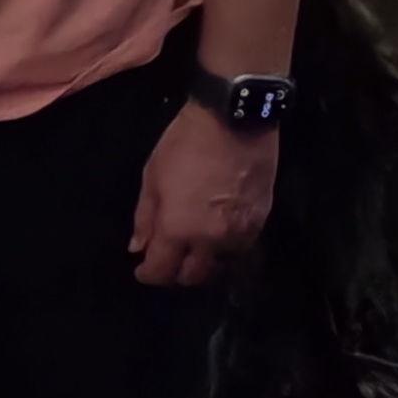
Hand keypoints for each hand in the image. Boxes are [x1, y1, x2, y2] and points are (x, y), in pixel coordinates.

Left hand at [132, 93, 275, 287]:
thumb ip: (144, 217)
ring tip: (194, 253)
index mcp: (178, 229)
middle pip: (193, 277)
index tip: (142, 269)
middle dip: (176, 274)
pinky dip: (226, 252)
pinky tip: (218, 239)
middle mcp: (210, 241)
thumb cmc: (185, 143)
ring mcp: (239, 234)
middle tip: (168, 260)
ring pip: (220, 267)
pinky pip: (240, 250)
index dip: (148, 275)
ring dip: (204, 265)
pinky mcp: (260, 221)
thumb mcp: (152, 175)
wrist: (234, 119)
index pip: (162, 271)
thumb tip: (138, 248)